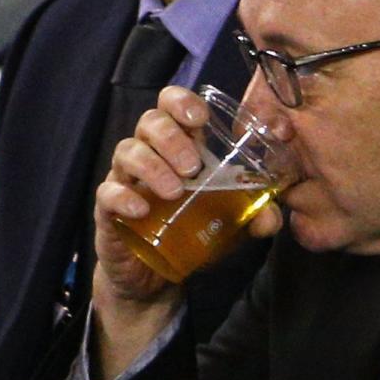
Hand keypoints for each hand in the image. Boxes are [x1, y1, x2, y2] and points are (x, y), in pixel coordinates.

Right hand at [91, 86, 283, 379]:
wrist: (154, 278)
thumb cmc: (191, 233)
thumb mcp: (229, 222)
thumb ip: (254, 215)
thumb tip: (272, 216)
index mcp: (180, 145)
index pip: (172, 104)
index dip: (182, 101)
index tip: (200, 118)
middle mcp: (150, 154)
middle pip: (149, 122)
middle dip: (172, 138)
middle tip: (193, 168)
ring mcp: (125, 179)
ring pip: (127, 150)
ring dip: (152, 166)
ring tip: (174, 191)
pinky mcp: (107, 210)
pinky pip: (107, 192)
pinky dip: (123, 196)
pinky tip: (142, 210)